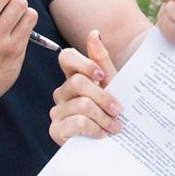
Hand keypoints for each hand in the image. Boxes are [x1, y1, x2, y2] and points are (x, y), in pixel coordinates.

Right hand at [49, 30, 121, 144]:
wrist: (112, 142)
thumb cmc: (111, 110)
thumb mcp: (112, 85)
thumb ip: (102, 60)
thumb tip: (94, 33)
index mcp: (74, 77)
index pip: (67, 57)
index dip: (84, 63)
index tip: (102, 76)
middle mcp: (62, 92)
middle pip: (78, 83)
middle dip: (104, 97)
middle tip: (118, 110)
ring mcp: (56, 111)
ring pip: (81, 105)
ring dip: (104, 117)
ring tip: (115, 126)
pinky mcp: (55, 130)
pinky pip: (77, 123)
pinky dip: (95, 129)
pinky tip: (102, 134)